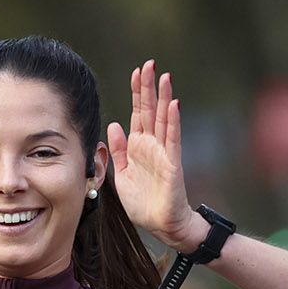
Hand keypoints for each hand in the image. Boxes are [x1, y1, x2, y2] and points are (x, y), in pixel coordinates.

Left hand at [107, 60, 201, 251]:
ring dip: (164, 98)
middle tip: (149, 64)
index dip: (137, 93)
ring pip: (164, 119)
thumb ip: (118, 150)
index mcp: (138, 146)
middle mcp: (152, 145)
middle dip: (149, 87)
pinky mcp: (172, 164)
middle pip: (151, 110)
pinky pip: (172, 139)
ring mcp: (164, 153)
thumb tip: (114, 125)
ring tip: (164, 77)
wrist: (160, 224)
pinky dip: (173, 122)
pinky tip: (174, 104)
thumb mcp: (122, 174)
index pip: (138, 114)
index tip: (136, 72)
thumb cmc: (143, 202)